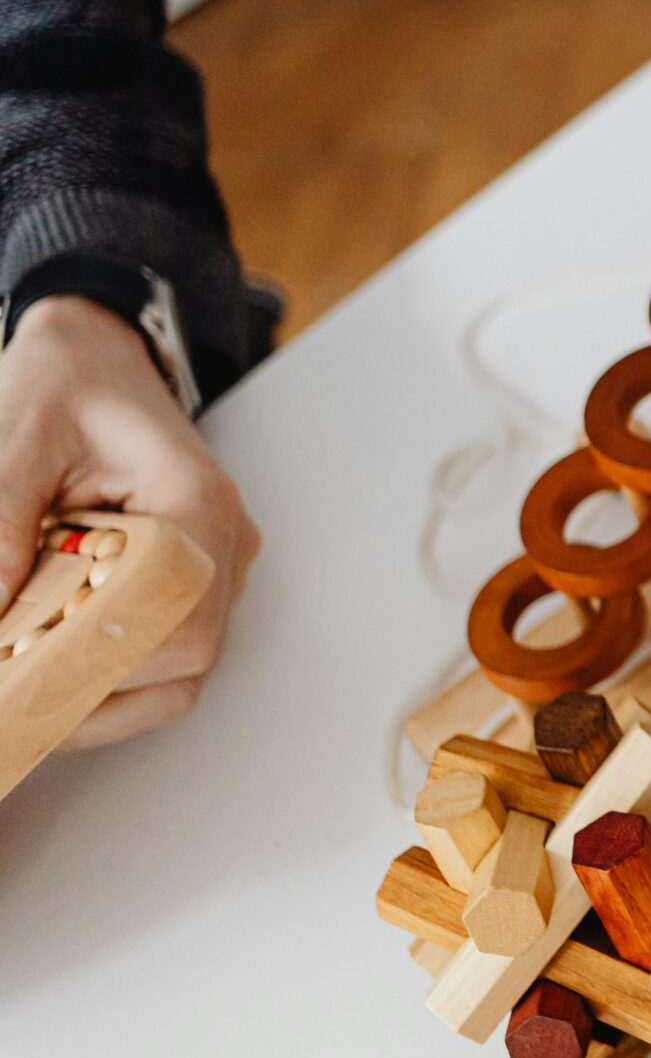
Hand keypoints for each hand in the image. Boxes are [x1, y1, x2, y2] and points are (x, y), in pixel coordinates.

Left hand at [0, 296, 258, 747]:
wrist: (94, 359)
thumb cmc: (67, 384)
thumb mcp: (15, 434)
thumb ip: (2, 518)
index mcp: (195, 495)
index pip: (174, 606)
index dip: (99, 656)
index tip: (23, 679)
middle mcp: (222, 540)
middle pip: (182, 656)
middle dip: (88, 689)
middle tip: (9, 698)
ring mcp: (214, 568)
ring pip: (176, 674)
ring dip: (94, 696)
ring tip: (18, 692)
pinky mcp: (190, 586)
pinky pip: (161, 660)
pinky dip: (100, 681)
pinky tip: (42, 673)